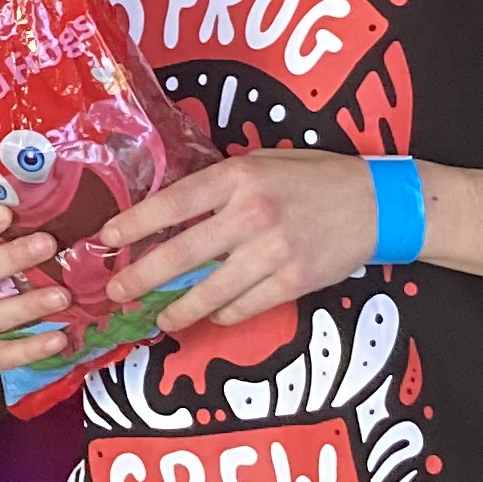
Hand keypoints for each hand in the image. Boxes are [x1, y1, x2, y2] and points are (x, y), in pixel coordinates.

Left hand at [104, 150, 380, 333]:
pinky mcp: (294, 282)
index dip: (135, 223)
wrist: (376, 203)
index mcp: (239, 176)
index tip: (106, 238)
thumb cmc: (313, 178)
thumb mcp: (262, 164)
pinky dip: (223, 315)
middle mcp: (252, 214)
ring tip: (158, 317)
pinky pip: (244, 307)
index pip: (174, 202)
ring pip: (210, 291)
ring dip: (178, 309)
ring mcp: (273, 251)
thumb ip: (220, 185)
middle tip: (116, 291)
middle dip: (141, 276)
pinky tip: (212, 315)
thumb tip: (169, 211)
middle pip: (182, 253)